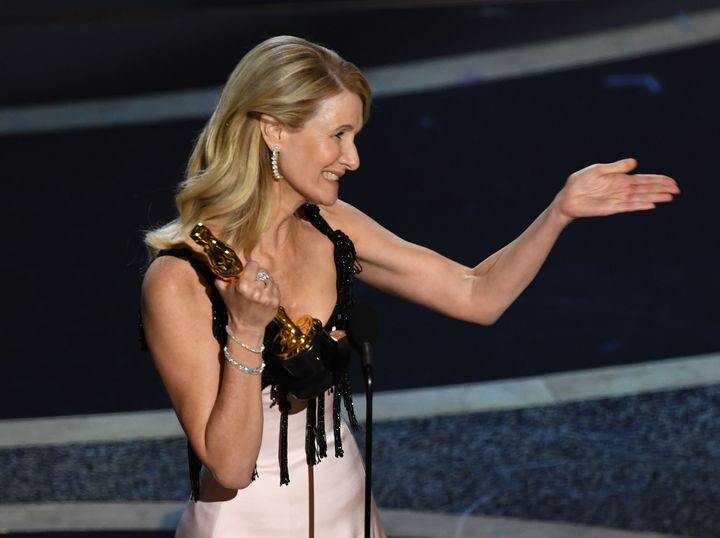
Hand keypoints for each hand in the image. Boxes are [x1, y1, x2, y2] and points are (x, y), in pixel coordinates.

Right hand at [215, 260, 279, 338]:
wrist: (247, 326)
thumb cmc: (234, 308)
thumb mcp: (223, 292)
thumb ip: (221, 278)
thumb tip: (222, 266)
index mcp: (243, 286)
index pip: (253, 265)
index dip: (250, 267)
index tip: (248, 272)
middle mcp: (256, 290)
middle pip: (263, 271)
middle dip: (258, 274)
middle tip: (254, 280)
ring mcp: (268, 296)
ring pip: (270, 278)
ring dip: (265, 281)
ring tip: (259, 288)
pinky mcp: (276, 301)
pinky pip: (276, 287)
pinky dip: (271, 288)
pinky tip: (264, 294)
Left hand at [553, 158, 679, 222]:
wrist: (567, 198)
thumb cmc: (580, 183)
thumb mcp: (598, 170)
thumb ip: (616, 167)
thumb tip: (634, 162)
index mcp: (620, 179)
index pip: (643, 179)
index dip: (657, 180)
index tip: (672, 181)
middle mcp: (621, 190)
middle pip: (645, 189)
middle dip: (661, 189)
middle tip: (677, 190)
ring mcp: (617, 199)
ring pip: (640, 198)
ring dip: (655, 197)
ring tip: (669, 197)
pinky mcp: (611, 208)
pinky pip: (628, 206)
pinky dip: (640, 205)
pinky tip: (651, 204)